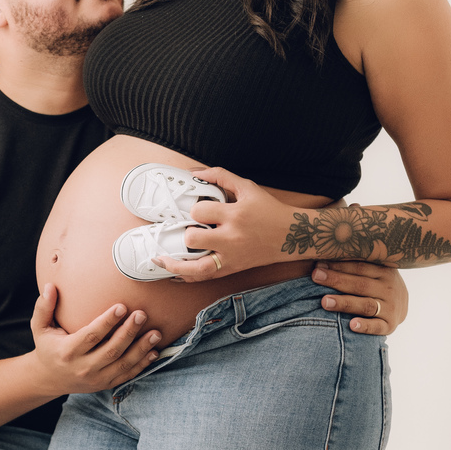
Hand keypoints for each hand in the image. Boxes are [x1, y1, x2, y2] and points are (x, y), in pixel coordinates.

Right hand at [30, 286, 162, 394]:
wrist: (50, 378)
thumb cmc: (48, 347)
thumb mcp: (40, 328)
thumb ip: (44, 307)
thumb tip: (50, 287)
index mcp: (68, 352)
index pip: (91, 336)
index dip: (107, 322)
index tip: (121, 307)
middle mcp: (83, 367)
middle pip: (111, 350)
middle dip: (128, 332)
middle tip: (142, 314)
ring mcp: (96, 378)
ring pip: (123, 364)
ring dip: (141, 349)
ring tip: (155, 333)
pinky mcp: (106, 384)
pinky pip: (127, 375)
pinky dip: (142, 364)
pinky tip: (154, 351)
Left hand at [153, 166, 286, 282]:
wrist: (291, 236)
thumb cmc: (269, 211)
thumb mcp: (248, 187)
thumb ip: (221, 177)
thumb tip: (197, 172)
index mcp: (235, 215)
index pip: (201, 212)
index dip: (194, 209)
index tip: (197, 209)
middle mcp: (232, 238)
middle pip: (194, 239)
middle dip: (187, 233)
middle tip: (188, 229)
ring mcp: (231, 257)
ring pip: (196, 267)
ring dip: (175, 265)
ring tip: (159, 259)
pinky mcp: (232, 269)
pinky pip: (205, 276)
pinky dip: (188, 276)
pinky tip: (175, 272)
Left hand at [311, 260, 407, 335]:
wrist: (400, 307)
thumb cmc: (377, 285)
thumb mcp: (373, 272)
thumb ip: (354, 266)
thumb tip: (323, 257)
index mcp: (384, 271)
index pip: (359, 267)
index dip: (338, 265)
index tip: (318, 265)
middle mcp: (388, 288)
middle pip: (360, 284)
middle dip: (337, 280)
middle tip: (316, 276)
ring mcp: (390, 308)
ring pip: (366, 305)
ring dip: (345, 303)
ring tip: (325, 301)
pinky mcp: (389, 325)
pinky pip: (377, 326)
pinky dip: (365, 326)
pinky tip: (352, 325)